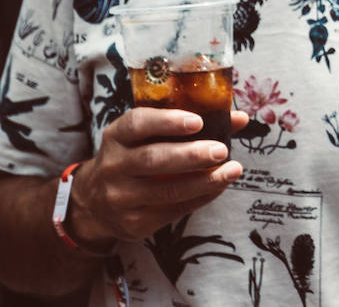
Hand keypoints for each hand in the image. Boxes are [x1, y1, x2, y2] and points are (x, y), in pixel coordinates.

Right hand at [65, 107, 246, 246]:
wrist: (94, 203)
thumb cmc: (135, 157)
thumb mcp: (148, 135)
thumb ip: (191, 123)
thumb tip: (240, 119)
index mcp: (116, 136)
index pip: (137, 124)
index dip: (167, 122)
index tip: (198, 121)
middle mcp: (113, 166)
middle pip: (153, 160)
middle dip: (191, 156)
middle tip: (221, 150)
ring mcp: (119, 198)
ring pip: (165, 190)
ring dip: (204, 181)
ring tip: (232, 171)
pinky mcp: (132, 223)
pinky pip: (172, 211)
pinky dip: (200, 198)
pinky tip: (219, 186)